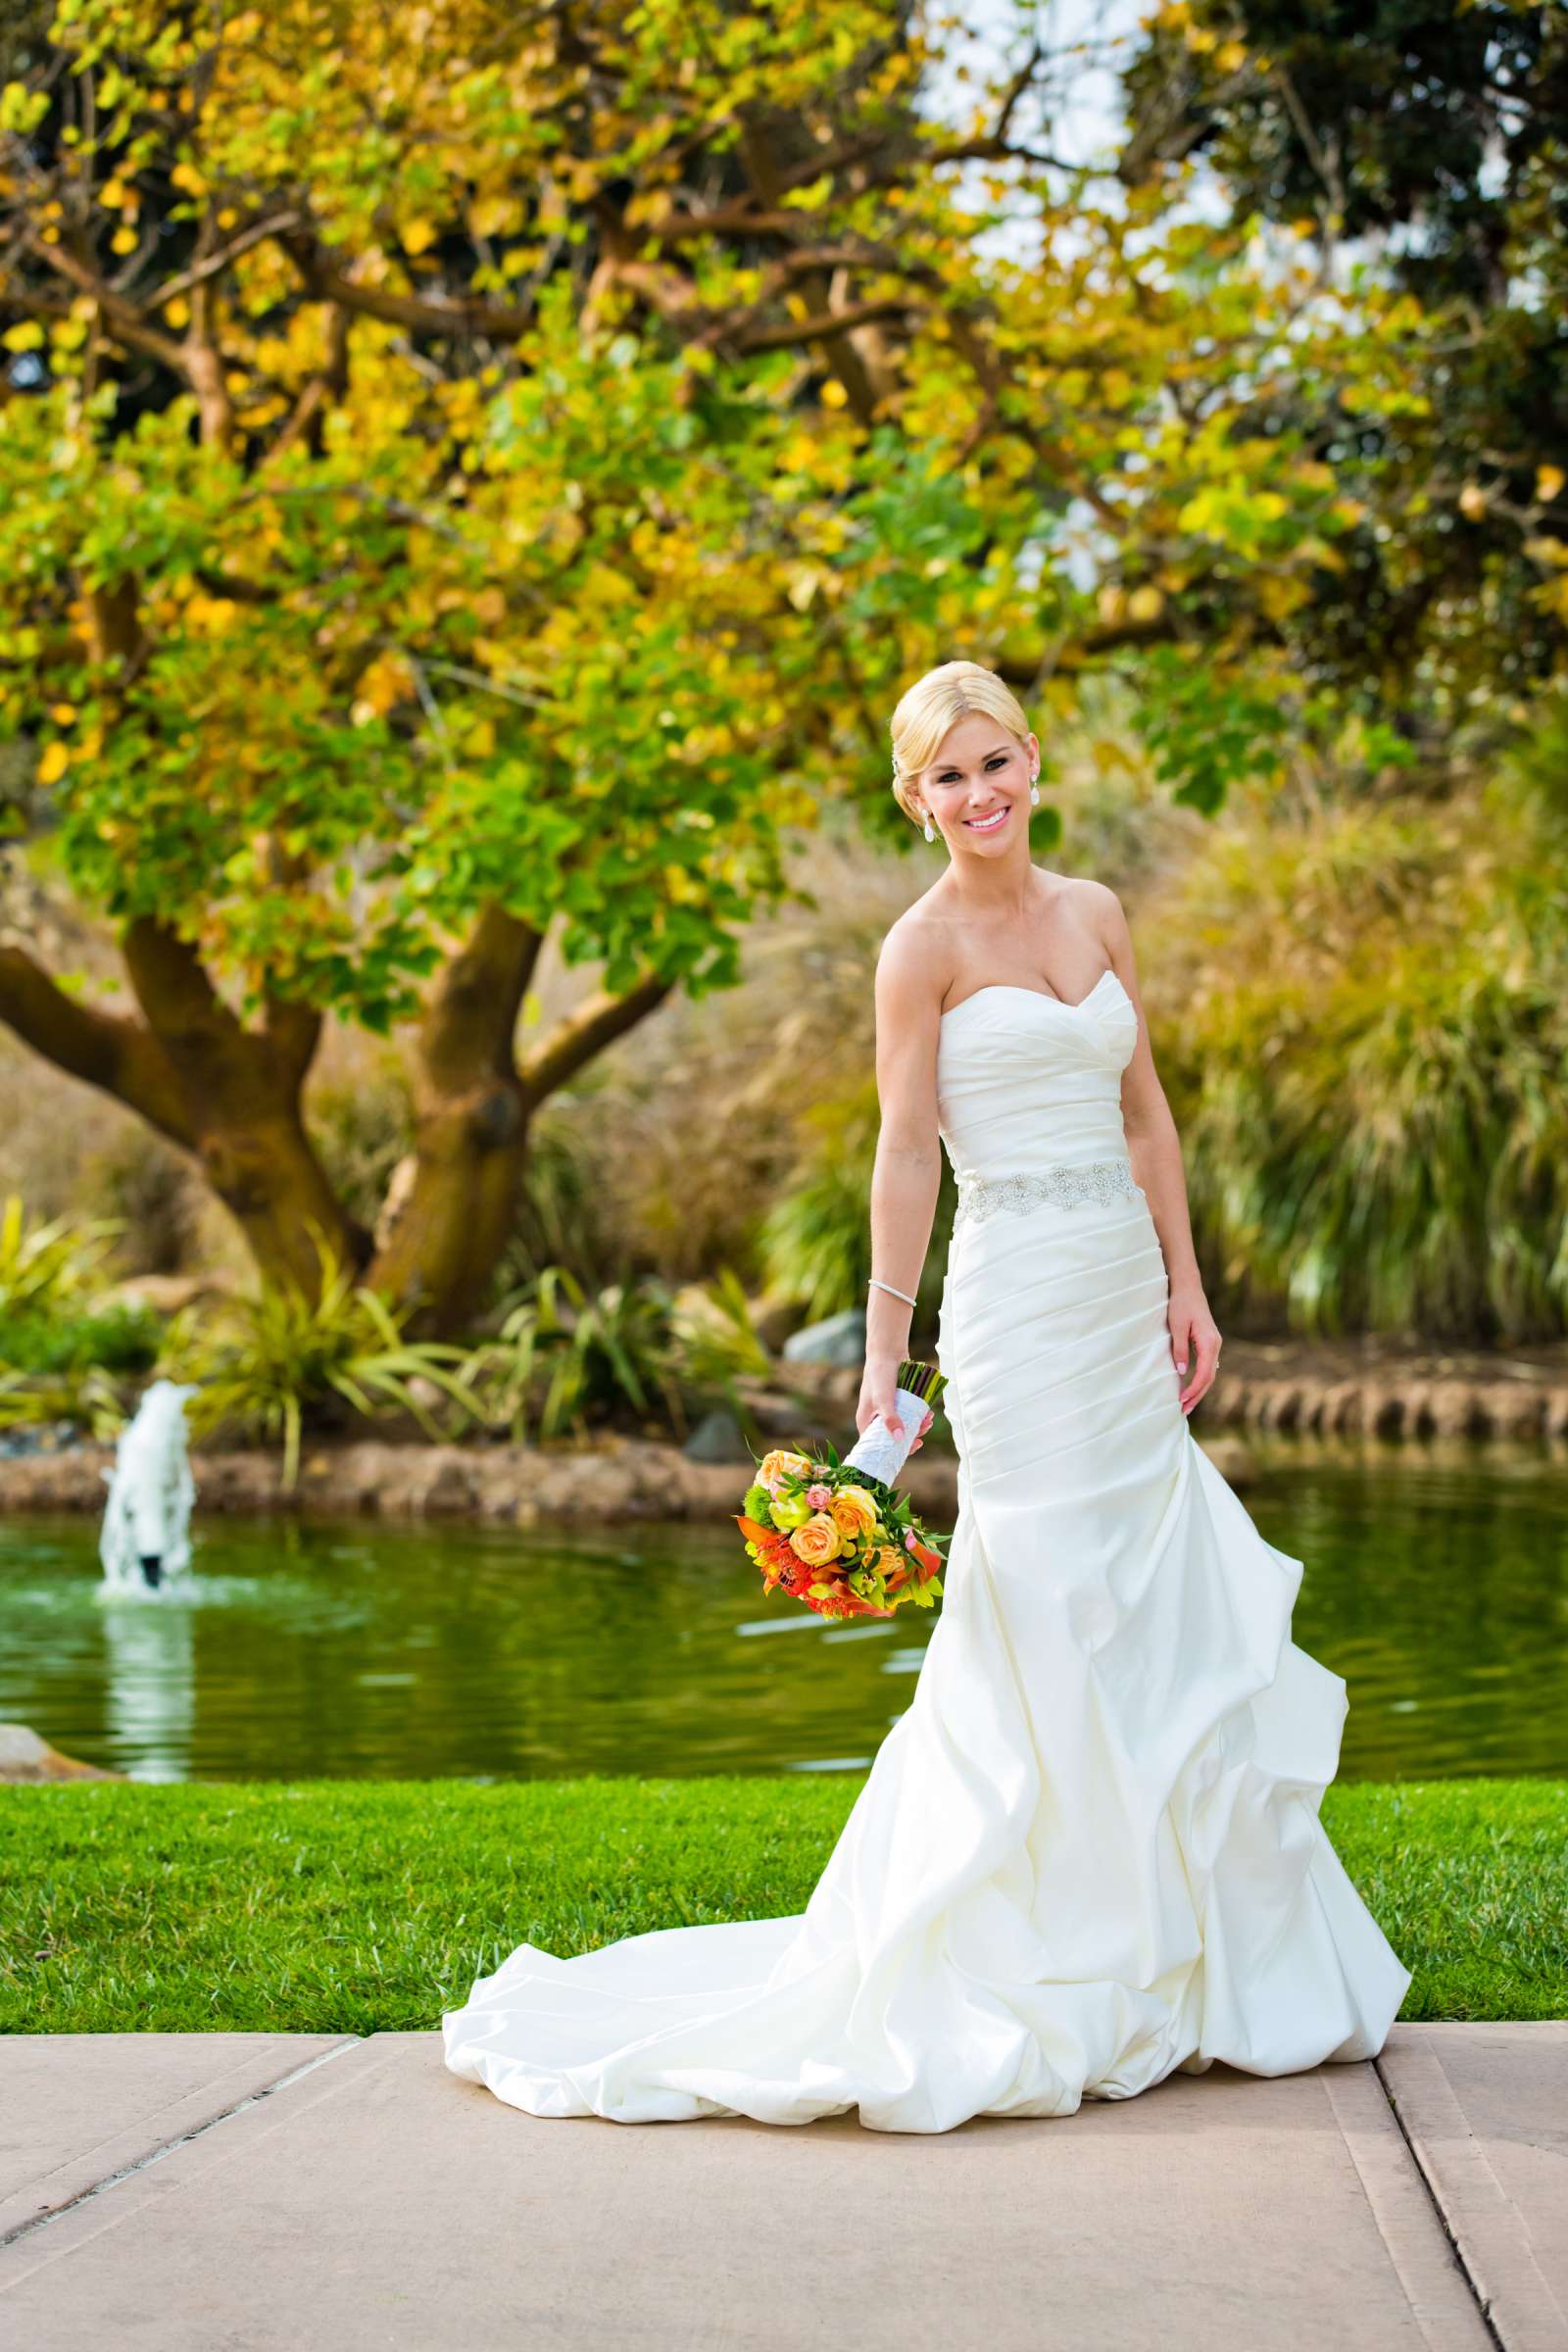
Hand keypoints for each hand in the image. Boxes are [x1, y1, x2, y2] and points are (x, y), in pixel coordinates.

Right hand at [856, 1357, 934, 1450]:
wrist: (887, 1352)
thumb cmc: (879, 1375)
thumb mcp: (883, 1399)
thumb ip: (890, 1419)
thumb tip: (901, 1439)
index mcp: (866, 1422)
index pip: (876, 1445)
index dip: (892, 1452)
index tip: (909, 1450)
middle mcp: (876, 1419)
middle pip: (893, 1438)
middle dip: (910, 1438)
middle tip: (922, 1437)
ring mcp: (888, 1411)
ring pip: (904, 1427)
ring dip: (918, 1426)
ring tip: (928, 1420)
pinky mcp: (899, 1403)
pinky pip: (909, 1415)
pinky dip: (919, 1416)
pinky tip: (928, 1413)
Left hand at [1169, 1282, 1221, 1415]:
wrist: (1188, 1287)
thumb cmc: (1181, 1304)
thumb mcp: (1177, 1326)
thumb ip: (1180, 1349)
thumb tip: (1181, 1373)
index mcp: (1210, 1342)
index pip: (1204, 1373)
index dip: (1193, 1389)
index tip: (1181, 1400)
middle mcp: (1216, 1345)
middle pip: (1209, 1378)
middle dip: (1197, 1395)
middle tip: (1183, 1410)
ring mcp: (1213, 1344)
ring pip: (1209, 1374)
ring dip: (1198, 1390)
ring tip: (1186, 1404)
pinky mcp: (1208, 1343)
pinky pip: (1207, 1367)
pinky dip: (1199, 1380)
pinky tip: (1190, 1388)